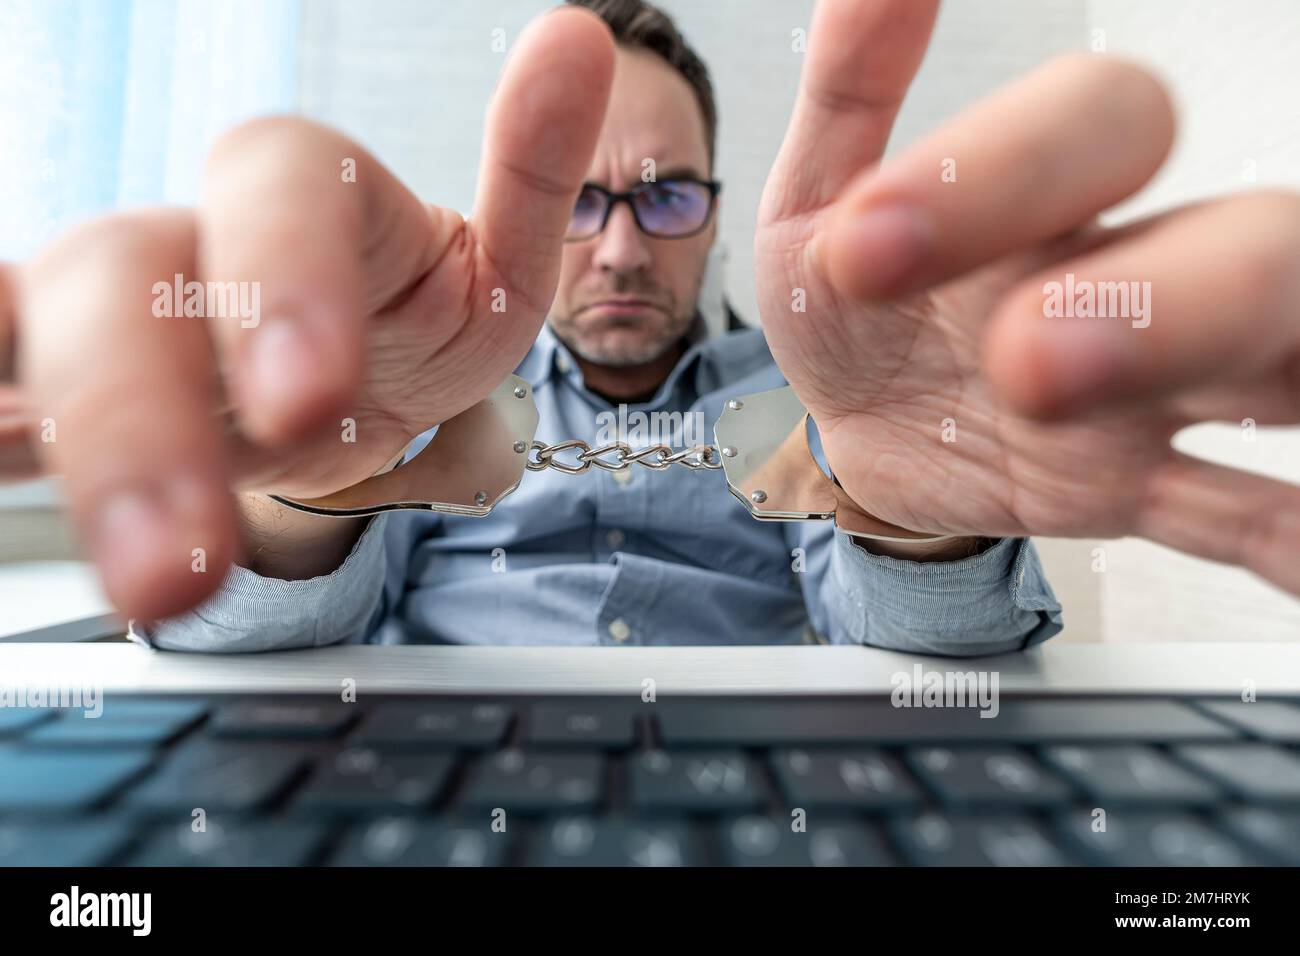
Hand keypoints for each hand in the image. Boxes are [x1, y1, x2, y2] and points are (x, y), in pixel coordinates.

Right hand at [0, 8, 614, 618]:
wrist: (363, 380)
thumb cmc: (420, 322)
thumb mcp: (497, 269)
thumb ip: (530, 176)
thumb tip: (576, 42)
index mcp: (313, 198)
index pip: (275, 181)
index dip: (281, 272)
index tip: (310, 394)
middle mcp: (197, 243)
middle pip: (119, 276)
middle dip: (141, 416)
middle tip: (181, 558)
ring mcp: (124, 320)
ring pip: (38, 336)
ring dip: (71, 447)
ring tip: (120, 571)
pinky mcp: (77, 392)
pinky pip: (10, 396)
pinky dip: (1, 426)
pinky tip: (9, 461)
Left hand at [757, 0, 1299, 593]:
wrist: (848, 432)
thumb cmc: (852, 307)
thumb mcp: (818, 201)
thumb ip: (850, 92)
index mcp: (1054, 191)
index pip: (1103, 122)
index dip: (1004, 168)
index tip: (863, 243)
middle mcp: (1133, 273)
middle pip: (1245, 244)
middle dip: (1171, 298)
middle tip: (1026, 359)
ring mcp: (1150, 390)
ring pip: (1270, 363)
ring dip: (1257, 379)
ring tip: (1260, 413)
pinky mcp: (1130, 490)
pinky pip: (1239, 516)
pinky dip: (1287, 536)